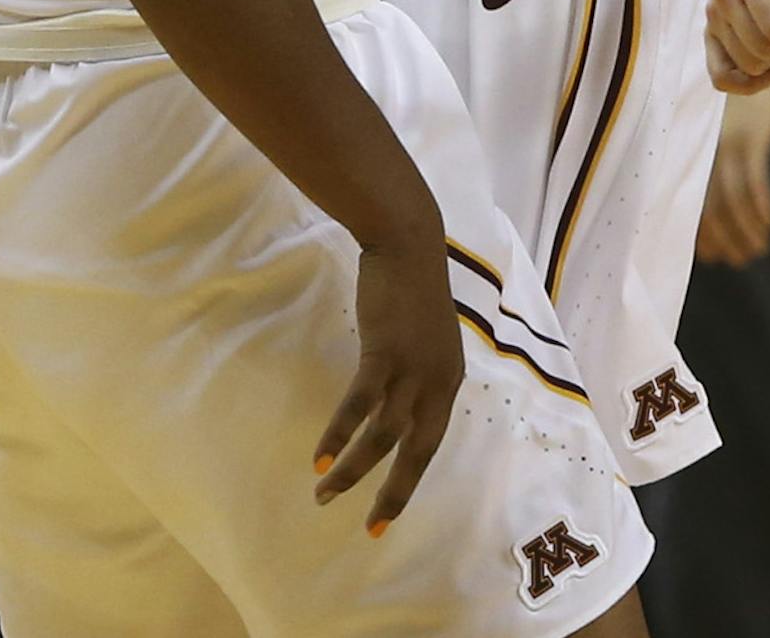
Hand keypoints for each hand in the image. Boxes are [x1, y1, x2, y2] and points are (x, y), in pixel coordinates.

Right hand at [312, 235, 464, 535]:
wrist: (408, 242)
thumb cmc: (412, 286)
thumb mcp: (426, 337)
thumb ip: (417, 370)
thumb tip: (395, 398)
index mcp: (449, 379)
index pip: (431, 442)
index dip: (409, 478)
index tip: (385, 511)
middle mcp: (438, 381)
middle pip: (417, 452)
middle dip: (392, 493)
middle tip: (370, 527)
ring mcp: (413, 368)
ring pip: (383, 436)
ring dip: (352, 469)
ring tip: (324, 492)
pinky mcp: (385, 353)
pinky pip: (360, 405)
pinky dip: (339, 433)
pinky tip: (320, 455)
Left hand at [696, 77, 769, 267]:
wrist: (758, 56)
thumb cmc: (742, 97)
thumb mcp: (728, 128)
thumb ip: (721, 158)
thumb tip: (721, 197)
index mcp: (698, 151)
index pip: (694, 202)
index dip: (703, 233)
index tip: (715, 257)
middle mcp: (707, 151)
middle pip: (710, 208)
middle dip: (725, 239)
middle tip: (742, 259)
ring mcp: (728, 144)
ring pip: (731, 201)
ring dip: (745, 230)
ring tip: (759, 248)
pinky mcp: (750, 137)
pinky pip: (752, 182)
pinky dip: (760, 207)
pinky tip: (769, 224)